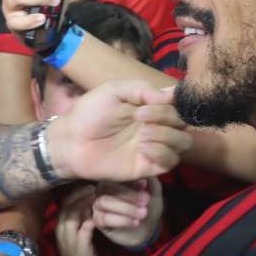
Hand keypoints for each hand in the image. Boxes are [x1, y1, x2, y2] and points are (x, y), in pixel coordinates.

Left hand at [48, 80, 190, 181]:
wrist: (72, 141)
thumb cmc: (90, 113)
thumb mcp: (114, 91)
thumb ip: (141, 89)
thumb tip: (171, 94)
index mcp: (150, 107)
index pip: (177, 104)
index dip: (172, 103)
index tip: (152, 101)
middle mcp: (156, 126)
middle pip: (183, 123)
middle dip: (166, 118)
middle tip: (139, 117)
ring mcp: (154, 147)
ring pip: (183, 143)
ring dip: (167, 136)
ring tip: (143, 134)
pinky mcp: (148, 166)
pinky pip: (171, 162)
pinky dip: (162, 152)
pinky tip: (143, 147)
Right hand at [56, 185, 103, 255]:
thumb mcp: (80, 239)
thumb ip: (82, 224)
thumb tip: (91, 206)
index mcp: (61, 229)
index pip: (64, 204)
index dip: (75, 193)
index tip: (88, 185)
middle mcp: (62, 232)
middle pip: (67, 205)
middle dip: (79, 194)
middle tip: (93, 186)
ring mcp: (69, 240)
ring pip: (73, 214)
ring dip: (85, 203)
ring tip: (97, 194)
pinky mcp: (80, 248)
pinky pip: (85, 228)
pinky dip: (93, 219)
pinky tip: (101, 214)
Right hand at [92, 176, 162, 248]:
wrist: (147, 230)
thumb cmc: (149, 208)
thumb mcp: (154, 192)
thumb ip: (150, 181)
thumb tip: (141, 176)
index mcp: (114, 178)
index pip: (114, 174)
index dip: (129, 180)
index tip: (144, 186)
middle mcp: (102, 189)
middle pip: (106, 187)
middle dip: (128, 194)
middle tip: (146, 201)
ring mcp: (98, 204)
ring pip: (103, 202)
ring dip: (126, 208)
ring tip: (142, 213)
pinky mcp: (97, 220)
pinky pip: (103, 218)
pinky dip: (122, 220)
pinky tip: (135, 222)